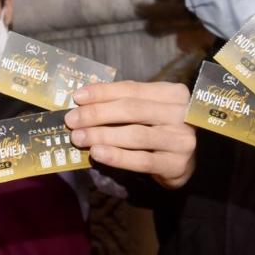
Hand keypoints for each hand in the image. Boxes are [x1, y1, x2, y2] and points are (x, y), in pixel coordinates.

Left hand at [64, 81, 197, 188]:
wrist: (179, 162)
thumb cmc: (156, 128)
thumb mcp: (144, 109)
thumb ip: (120, 102)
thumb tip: (82, 100)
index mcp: (173, 93)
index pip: (132, 89)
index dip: (103, 92)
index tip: (77, 97)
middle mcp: (181, 114)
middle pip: (132, 110)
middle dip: (97, 114)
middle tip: (72, 120)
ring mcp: (182, 140)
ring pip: (135, 135)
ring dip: (102, 135)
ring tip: (78, 138)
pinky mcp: (177, 164)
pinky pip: (141, 160)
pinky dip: (116, 156)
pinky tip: (97, 153)